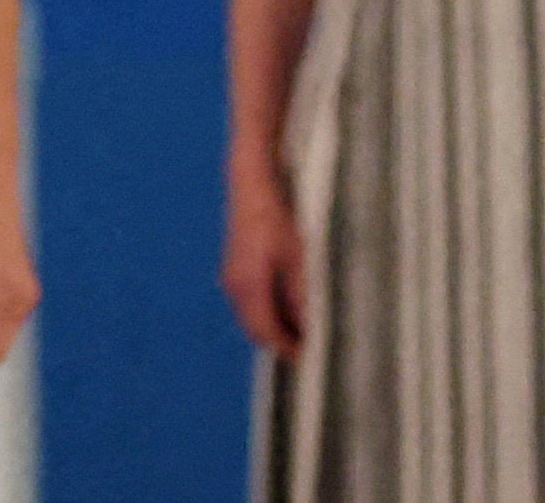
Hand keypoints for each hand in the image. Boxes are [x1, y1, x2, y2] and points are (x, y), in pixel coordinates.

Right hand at [218, 160, 303, 358]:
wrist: (251, 184)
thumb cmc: (277, 218)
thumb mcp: (298, 258)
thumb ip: (301, 296)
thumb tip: (308, 329)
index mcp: (249, 286)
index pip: (265, 332)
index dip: (287, 349)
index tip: (311, 360)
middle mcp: (234, 287)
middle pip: (255, 329)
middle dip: (280, 342)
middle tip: (312, 348)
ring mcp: (231, 278)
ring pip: (252, 317)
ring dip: (275, 327)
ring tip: (306, 330)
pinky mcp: (235, 270)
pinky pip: (251, 304)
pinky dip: (270, 313)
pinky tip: (291, 307)